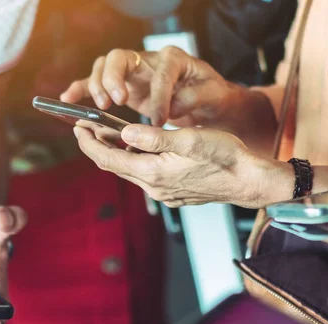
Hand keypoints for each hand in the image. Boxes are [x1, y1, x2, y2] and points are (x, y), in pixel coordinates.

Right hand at [60, 46, 235, 126]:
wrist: (204, 99)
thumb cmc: (209, 95)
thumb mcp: (212, 95)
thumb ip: (194, 98)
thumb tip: (171, 107)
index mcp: (172, 59)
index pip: (159, 73)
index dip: (158, 97)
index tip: (159, 121)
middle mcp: (147, 60)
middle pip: (119, 58)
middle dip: (114, 79)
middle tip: (118, 102)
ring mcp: (130, 72)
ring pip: (103, 68)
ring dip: (98, 86)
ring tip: (103, 107)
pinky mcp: (120, 86)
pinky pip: (94, 83)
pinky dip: (80, 89)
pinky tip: (68, 99)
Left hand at [73, 123, 292, 208]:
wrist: (250, 181)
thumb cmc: (225, 157)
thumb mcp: (188, 140)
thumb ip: (152, 137)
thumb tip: (123, 133)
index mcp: (152, 173)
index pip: (107, 158)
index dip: (89, 143)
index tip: (77, 127)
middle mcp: (153, 187)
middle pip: (114, 165)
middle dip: (98, 145)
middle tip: (87, 126)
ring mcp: (162, 192)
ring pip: (129, 169)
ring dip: (117, 152)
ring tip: (110, 131)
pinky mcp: (171, 192)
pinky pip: (144, 174)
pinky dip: (134, 159)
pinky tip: (138, 146)